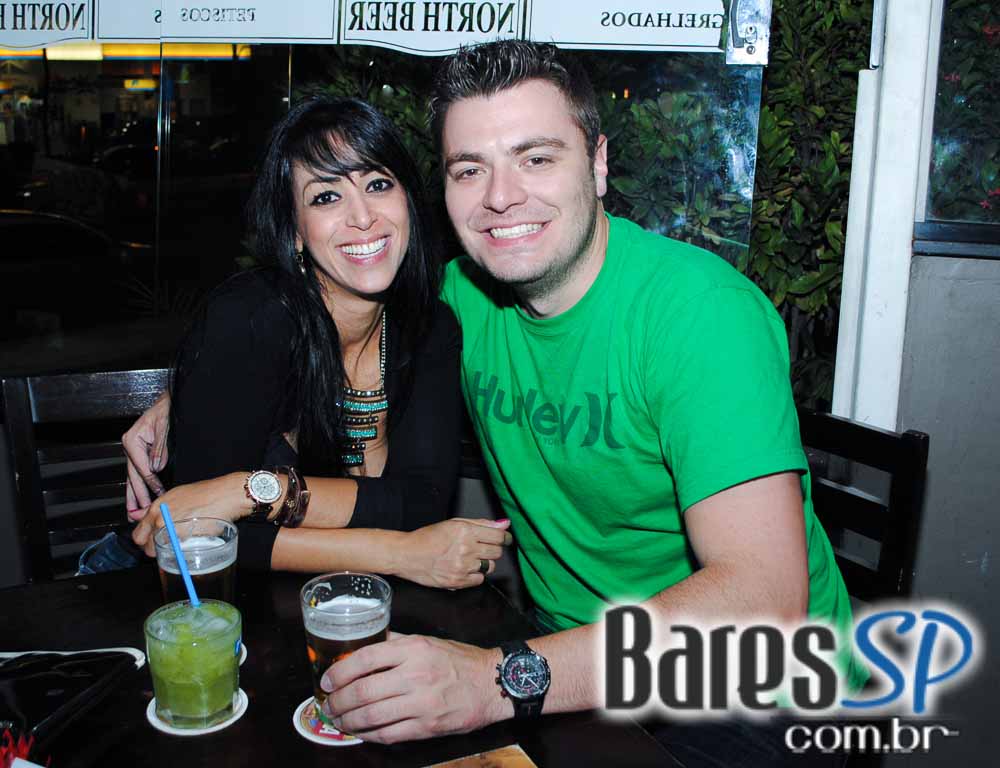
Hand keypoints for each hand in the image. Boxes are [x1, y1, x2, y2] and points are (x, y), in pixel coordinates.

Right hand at [123, 392, 171, 516]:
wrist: (167, 403)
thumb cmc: (165, 411)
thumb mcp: (165, 427)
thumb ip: (159, 448)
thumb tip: (156, 467)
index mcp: (132, 440)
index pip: (141, 467)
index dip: (150, 482)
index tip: (157, 493)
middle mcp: (130, 446)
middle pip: (133, 475)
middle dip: (137, 495)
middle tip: (138, 512)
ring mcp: (133, 450)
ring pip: (132, 477)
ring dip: (132, 495)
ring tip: (131, 512)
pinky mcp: (138, 453)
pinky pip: (137, 473)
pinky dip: (137, 486)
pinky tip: (137, 499)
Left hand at [131, 472, 247, 556]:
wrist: (226, 495)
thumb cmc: (206, 493)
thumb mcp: (177, 495)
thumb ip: (161, 510)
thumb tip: (148, 517)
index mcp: (156, 509)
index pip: (138, 534)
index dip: (145, 540)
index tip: (151, 541)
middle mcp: (160, 520)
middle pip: (147, 548)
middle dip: (154, 550)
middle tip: (165, 547)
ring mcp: (172, 531)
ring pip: (162, 553)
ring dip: (169, 552)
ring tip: (181, 544)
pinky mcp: (187, 540)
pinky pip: (178, 553)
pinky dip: (183, 552)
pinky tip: (191, 543)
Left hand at [321, 633, 505, 742]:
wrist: (491, 683)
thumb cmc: (459, 661)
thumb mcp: (427, 641)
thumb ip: (395, 642)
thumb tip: (364, 643)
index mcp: (413, 649)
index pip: (365, 658)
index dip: (340, 671)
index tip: (327, 679)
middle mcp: (416, 674)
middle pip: (363, 690)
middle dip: (337, 700)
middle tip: (327, 704)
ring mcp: (421, 702)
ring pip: (371, 715)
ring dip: (347, 720)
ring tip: (337, 720)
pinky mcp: (426, 726)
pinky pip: (387, 734)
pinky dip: (367, 735)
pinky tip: (358, 731)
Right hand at [400, 518, 511, 589]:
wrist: (406, 555)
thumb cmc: (428, 537)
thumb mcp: (454, 523)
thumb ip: (481, 523)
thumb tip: (504, 524)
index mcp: (465, 531)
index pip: (499, 536)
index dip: (504, 538)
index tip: (504, 539)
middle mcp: (465, 549)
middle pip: (497, 552)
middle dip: (493, 549)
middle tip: (481, 547)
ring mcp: (462, 566)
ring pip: (490, 567)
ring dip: (484, 562)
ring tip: (469, 558)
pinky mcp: (457, 581)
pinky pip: (480, 580)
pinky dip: (475, 575)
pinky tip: (464, 568)